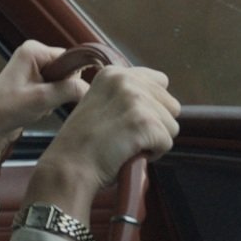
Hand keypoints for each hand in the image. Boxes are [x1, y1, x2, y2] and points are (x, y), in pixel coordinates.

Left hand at [0, 42, 94, 193]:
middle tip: (46, 102)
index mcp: (34, 50)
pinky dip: (51, 102)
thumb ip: (69, 90)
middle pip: (68, 71)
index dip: (72, 78)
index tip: (64, 94)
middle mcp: (34, 55)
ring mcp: (33, 69)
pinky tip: (37, 109)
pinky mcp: (33, 83)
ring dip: (56, 98)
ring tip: (38, 106)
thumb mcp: (41, 99)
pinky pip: (55, 91)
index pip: (70, 58)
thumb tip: (92, 88)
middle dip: (63, 90)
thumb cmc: (4, 110)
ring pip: (63, 83)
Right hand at [27, 67, 180, 216]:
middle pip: (171, 105)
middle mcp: (126, 80)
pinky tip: (128, 153)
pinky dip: (153, 154)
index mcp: (114, 73)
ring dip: (154, 141)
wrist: (69, 166)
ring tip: (125, 145)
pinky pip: (167, 142)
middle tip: (126, 136)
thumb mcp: (100, 104)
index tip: (129, 121)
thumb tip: (161, 103)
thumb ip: (127, 96)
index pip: (160, 82)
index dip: (151, 107)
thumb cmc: (83, 145)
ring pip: (172, 125)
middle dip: (155, 124)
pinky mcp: (144, 122)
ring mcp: (136, 100)